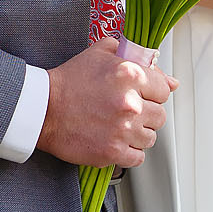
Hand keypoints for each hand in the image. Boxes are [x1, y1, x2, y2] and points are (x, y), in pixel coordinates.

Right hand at [36, 38, 178, 168]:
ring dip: (136, 133)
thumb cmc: (69, 82)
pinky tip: (113, 140)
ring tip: (116, 126)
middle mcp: (130, 103)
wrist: (42, 108)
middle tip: (123, 111)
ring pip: (150, 138)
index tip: (139, 95)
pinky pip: (138, 157)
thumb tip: (170, 80)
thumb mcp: (98, 54)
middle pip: (160, 116)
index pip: (164, 90)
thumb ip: (134, 56)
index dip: (151, 92)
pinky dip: (127, 151)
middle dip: (145, 114)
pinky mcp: (114, 151)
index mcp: (129, 75)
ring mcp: (123, 129)